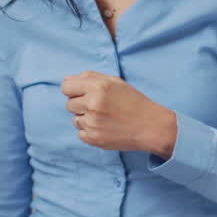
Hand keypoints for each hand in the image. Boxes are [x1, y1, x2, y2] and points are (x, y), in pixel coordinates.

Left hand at [61, 71, 176, 157]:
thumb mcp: (115, 82)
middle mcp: (93, 105)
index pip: (66, 87)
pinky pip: (80, 133)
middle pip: (69, 104)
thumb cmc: (133, 101)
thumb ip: (90, 77)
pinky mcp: (94, 139)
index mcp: (98, 87)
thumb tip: (66, 79)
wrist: (150, 126)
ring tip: (104, 118)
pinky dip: (90, 131)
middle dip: (80, 104)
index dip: (73, 90)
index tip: (82, 93)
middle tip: (98, 106)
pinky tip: (105, 127)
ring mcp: (92, 123)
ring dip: (85, 118)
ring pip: (75, 120)